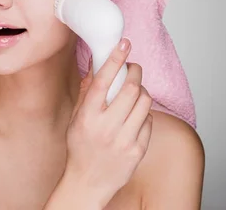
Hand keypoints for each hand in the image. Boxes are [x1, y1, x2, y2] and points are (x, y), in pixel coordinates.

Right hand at [63, 38, 152, 207]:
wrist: (87, 182)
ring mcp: (123, 139)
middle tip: (133, 68)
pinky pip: (148, 121)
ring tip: (135, 92)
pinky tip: (135, 116)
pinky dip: (143, 113)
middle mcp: (105, 127)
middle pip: (131, 88)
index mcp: (87, 116)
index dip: (115, 58)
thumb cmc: (80, 147)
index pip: (103, 80)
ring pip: (144, 102)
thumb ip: (87, 92)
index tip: (124, 43)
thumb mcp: (76, 118)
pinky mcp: (138, 150)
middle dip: (135, 71)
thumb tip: (97, 66)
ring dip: (142, 91)